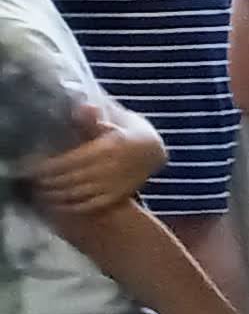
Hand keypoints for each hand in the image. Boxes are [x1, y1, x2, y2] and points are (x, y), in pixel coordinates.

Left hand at [26, 102, 159, 215]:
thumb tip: (82, 107)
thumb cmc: (125, 132)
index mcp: (110, 147)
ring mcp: (116, 183)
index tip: (29, 167)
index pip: (70, 161)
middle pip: (71, 178)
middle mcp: (113, 167)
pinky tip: (57, 203)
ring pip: (79, 193)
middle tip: (29, 180)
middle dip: (47, 181)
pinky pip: (91, 204)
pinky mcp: (118, 196)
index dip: (47, 166)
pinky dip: (72, 206)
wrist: (153, 150)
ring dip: (56, 195)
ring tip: (39, 191)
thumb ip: (94, 117)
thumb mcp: (112, 119)